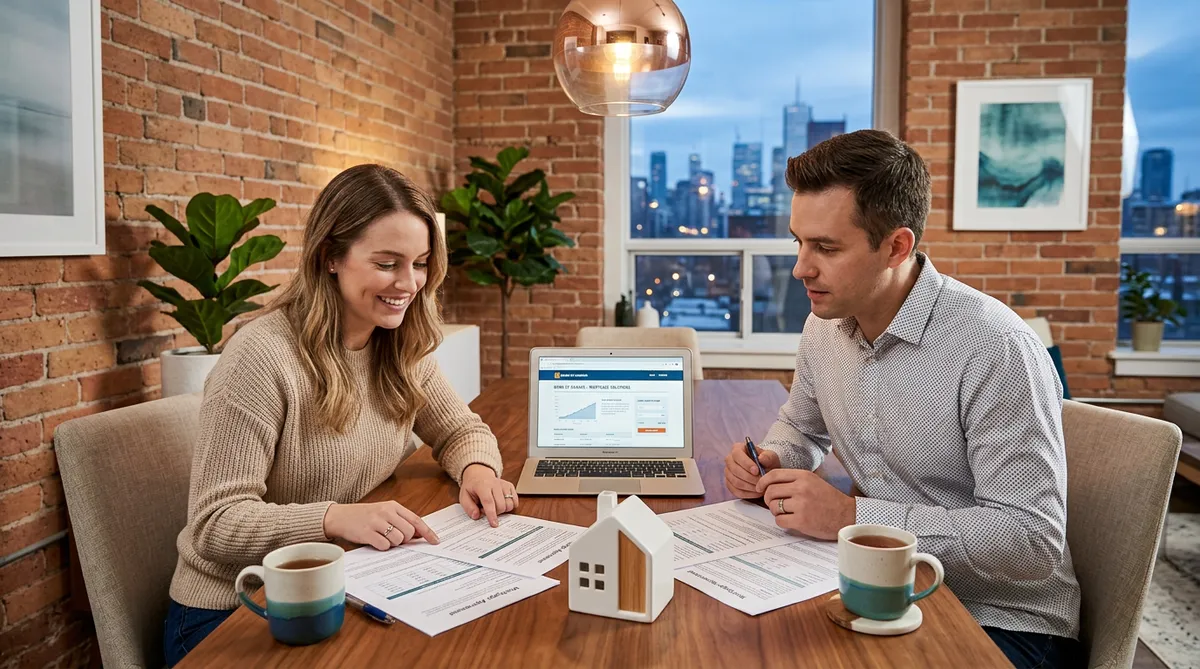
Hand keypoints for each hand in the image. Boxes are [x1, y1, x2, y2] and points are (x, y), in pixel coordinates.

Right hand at [322, 501, 438, 550]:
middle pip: (409, 533)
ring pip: (398, 540)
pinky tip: (375, 541)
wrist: (340, 516)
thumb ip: (401, 521)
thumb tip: (420, 534)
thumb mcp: (384, 513)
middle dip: (405, 540)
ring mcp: (376, 522)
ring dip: (393, 544)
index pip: (416, 520)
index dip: (428, 532)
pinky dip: (382, 547)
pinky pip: (384, 546)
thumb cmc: (365, 516)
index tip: (435, 541)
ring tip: (382, 538)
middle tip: (394, 538)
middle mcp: (386, 512)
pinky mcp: (367, 533)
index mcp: (393, 506)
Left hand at [459, 463, 517, 527]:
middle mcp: (495, 484)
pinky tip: (501, 504)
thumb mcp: (464, 497)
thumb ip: (469, 507)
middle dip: (495, 513)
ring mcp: (504, 484)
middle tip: (485, 510)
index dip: (492, 514)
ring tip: (493, 506)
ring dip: (502, 510)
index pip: (489, 501)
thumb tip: (476, 516)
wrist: (479, 475)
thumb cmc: (472, 487)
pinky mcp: (510, 486)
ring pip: (509, 504)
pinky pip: (515, 501)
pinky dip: (510, 506)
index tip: (494, 524)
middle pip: (501, 505)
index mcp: (482, 485)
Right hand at [724, 442, 780, 498]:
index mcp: (738, 449)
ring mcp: (728, 473)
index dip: (746, 463)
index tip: (757, 471)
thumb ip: (768, 457)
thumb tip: (761, 458)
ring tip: (761, 487)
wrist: (766, 471)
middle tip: (761, 482)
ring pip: (735, 482)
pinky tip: (757, 492)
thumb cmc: (767, 462)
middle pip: (735, 470)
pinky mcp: (729, 484)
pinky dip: (748, 493)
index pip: (737, 454)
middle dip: (749, 477)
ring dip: (749, 486)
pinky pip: (736, 491)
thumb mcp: (771, 457)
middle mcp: (730, 460)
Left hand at [758, 469, 855, 540]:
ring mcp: (801, 504)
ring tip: (786, 512)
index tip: (760, 488)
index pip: (774, 475)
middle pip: (770, 491)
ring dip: (776, 511)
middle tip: (774, 503)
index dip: (763, 482)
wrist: (846, 515)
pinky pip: (779, 520)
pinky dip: (782, 521)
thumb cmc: (829, 499)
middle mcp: (801, 488)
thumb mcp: (813, 481)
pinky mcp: (802, 520)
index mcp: (803, 476)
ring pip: (774, 506)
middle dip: (768, 499)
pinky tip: (791, 520)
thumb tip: (769, 483)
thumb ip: (793, 480)